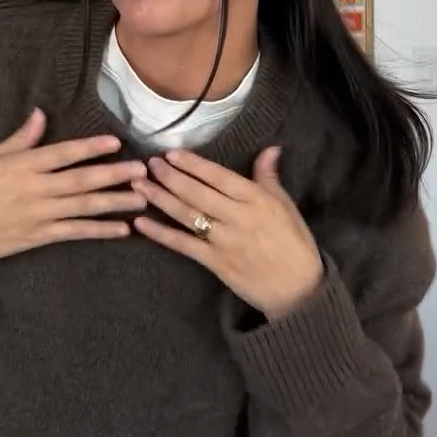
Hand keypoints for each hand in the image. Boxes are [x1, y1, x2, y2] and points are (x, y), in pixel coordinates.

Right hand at [0, 109, 146, 289]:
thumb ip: (20, 139)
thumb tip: (41, 114)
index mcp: (21, 167)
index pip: (62, 154)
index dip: (89, 148)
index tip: (115, 142)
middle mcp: (34, 191)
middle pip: (80, 182)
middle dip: (113, 175)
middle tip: (142, 170)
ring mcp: (38, 216)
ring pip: (83, 208)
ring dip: (114, 203)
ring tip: (142, 197)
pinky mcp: (40, 237)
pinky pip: (75, 232)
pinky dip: (99, 230)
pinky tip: (122, 229)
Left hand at [132, 146, 322, 320]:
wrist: (298, 288)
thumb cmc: (294, 242)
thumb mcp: (285, 204)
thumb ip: (269, 176)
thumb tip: (270, 147)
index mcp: (255, 199)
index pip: (218, 176)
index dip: (193, 164)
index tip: (171, 153)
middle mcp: (237, 217)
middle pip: (196, 193)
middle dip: (170, 176)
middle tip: (149, 163)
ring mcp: (224, 241)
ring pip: (186, 215)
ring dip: (160, 198)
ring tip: (139, 185)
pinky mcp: (215, 263)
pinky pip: (183, 245)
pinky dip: (160, 234)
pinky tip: (141, 223)